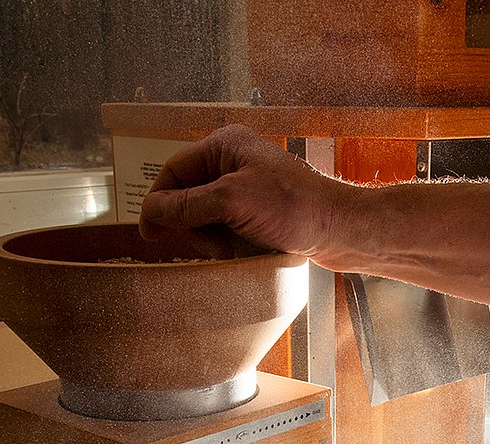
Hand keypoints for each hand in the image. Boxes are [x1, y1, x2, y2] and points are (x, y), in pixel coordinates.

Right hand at [139, 124, 350, 263]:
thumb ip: (185, 205)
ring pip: (205, 220)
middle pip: (187, 198)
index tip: (150, 232)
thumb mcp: (231, 201)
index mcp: (225, 146)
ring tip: (237, 248)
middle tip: (216, 243)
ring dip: (214, 240)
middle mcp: (233, 163)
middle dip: (196, 226)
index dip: (158, 201)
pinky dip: (230, 245)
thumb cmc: (294, 208)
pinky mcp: (257, 213)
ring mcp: (245, 189)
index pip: (173, 170)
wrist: (340, 231)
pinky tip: (247, 251)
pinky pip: (226, 232)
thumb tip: (149, 211)